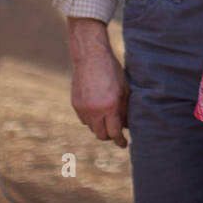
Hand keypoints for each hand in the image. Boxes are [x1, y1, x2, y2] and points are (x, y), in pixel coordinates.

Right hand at [67, 17, 127, 147]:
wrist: (90, 57)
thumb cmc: (112, 71)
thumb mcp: (125, 89)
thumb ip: (125, 109)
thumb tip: (127, 125)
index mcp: (110, 106)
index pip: (114, 133)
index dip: (120, 141)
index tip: (124, 144)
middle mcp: (95, 110)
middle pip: (101, 135)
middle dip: (110, 136)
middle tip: (116, 133)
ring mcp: (83, 108)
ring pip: (92, 128)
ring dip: (100, 127)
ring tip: (108, 118)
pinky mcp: (75, 105)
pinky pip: (84, 120)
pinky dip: (91, 119)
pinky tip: (98, 111)